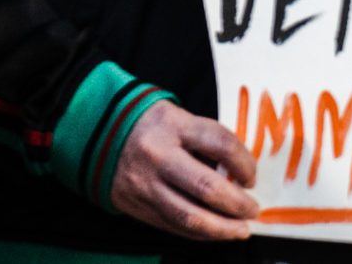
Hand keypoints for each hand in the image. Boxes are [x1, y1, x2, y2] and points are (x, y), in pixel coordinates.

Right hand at [110, 100, 258, 240]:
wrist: (98, 133)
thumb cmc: (150, 125)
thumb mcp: (177, 118)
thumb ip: (205, 142)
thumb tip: (238, 174)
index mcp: (173, 125)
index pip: (220, 144)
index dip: (244, 164)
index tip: (251, 176)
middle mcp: (158, 155)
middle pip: (206, 188)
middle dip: (237, 204)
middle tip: (253, 209)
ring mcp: (145, 184)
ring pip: (189, 216)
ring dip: (222, 228)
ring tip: (241, 230)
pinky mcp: (136, 206)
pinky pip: (174, 226)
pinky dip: (200, 233)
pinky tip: (215, 232)